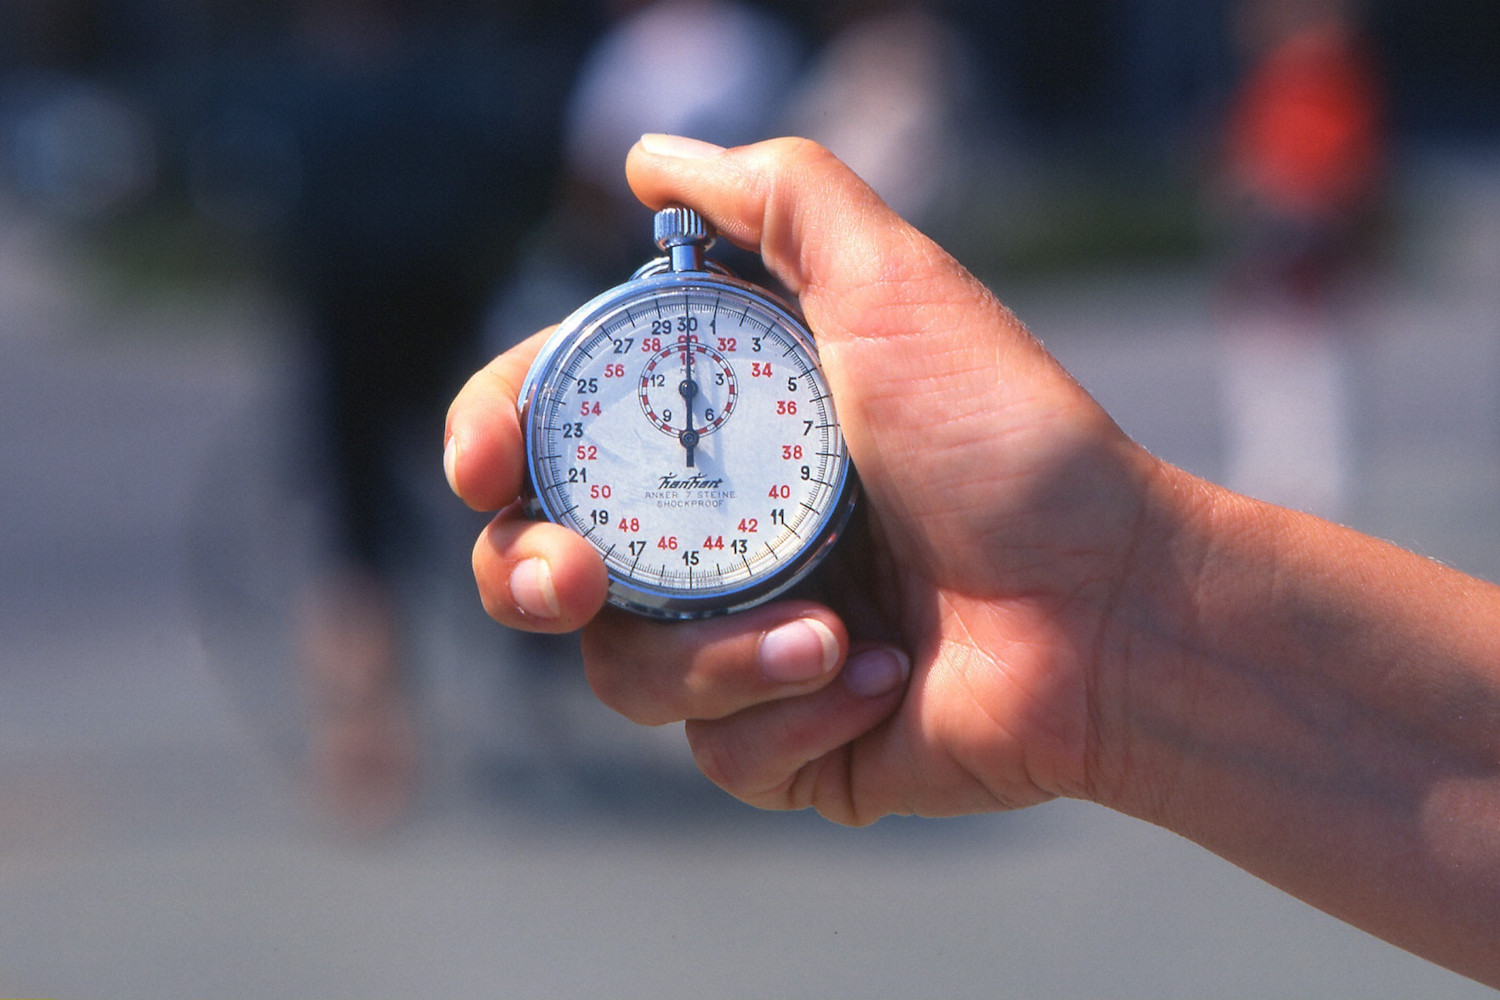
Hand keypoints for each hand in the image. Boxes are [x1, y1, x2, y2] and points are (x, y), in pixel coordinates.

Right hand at [445, 135, 1173, 823]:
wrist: (1112, 607)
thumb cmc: (1007, 442)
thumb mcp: (894, 288)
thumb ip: (778, 200)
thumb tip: (650, 152)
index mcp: (721, 434)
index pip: (555, 432)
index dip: (490, 440)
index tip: (484, 460)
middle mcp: (718, 536)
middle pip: (544, 565)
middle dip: (530, 575)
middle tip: (575, 578)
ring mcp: (746, 644)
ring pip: (628, 675)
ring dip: (717, 656)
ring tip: (834, 634)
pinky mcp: (785, 742)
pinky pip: (720, 752)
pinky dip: (790, 719)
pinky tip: (880, 682)